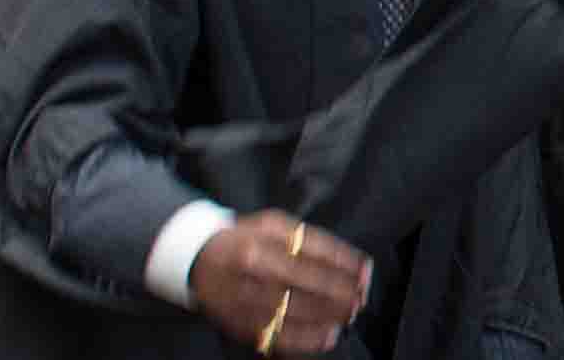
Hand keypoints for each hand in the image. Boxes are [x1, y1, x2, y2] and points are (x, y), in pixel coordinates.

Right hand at [189, 212, 373, 355]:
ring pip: (296, 310)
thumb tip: (344, 259)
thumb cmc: (243, 239)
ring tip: (350, 313)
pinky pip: (279, 335)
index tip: (365, 270)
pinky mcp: (242, 322)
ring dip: (329, 314)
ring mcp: (247, 298)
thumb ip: (306, 237)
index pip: (313, 250)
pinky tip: (328, 336)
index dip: (344, 261)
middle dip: (341, 291)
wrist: (198, 259)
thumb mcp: (271, 223)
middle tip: (362, 296)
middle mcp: (255, 268)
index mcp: (264, 238)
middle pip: (307, 282)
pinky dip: (307, 339)